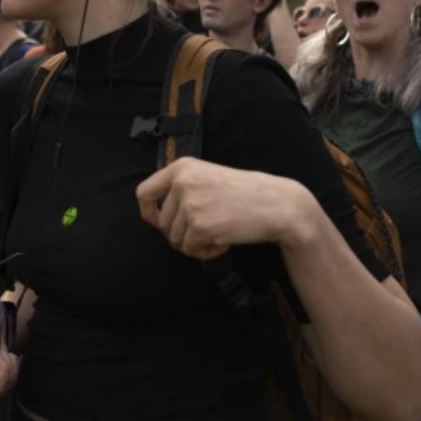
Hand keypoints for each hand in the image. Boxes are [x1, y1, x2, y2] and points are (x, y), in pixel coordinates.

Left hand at [135, 157, 314, 258]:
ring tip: (218, 234)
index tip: (159, 222)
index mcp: (182, 167)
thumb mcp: (208, 178)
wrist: (277, 204)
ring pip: (175, 239)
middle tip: (207, 232)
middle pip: (162, 223)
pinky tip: (224, 244)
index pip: (144, 192)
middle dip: (182, 234)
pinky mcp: (200, 226)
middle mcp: (182, 182)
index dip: (148, 213)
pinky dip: (206, 253)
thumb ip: (182, 190)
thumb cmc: (245, 194)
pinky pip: (190, 250)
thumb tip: (154, 218)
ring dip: (195, 244)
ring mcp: (190, 204)